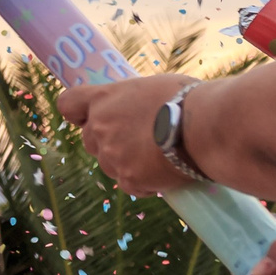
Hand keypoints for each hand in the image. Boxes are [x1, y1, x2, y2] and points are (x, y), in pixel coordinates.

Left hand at [56, 73, 195, 195]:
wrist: (207, 127)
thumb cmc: (189, 100)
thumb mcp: (153, 89)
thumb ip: (132, 102)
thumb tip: (137, 110)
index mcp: (104, 99)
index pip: (68, 104)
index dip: (78, 113)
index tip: (89, 116)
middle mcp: (99, 127)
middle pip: (90, 140)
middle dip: (109, 142)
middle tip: (140, 140)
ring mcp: (111, 155)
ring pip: (109, 164)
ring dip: (127, 163)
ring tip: (159, 156)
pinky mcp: (128, 178)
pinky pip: (130, 185)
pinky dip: (144, 183)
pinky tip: (165, 174)